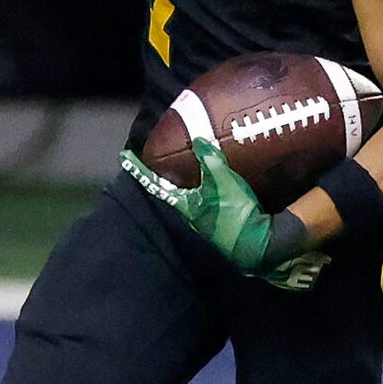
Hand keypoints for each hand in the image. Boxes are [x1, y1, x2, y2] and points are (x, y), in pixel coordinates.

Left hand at [121, 139, 298, 274]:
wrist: (258, 244)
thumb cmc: (236, 214)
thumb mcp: (224, 183)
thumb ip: (210, 160)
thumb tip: (198, 140)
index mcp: (185, 204)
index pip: (155, 183)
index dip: (139, 170)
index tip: (124, 156)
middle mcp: (189, 215)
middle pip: (170, 191)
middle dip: (165, 176)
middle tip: (161, 158)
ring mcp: (204, 221)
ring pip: (188, 197)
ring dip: (185, 183)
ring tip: (186, 167)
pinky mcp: (218, 223)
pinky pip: (204, 201)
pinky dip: (202, 189)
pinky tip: (210, 183)